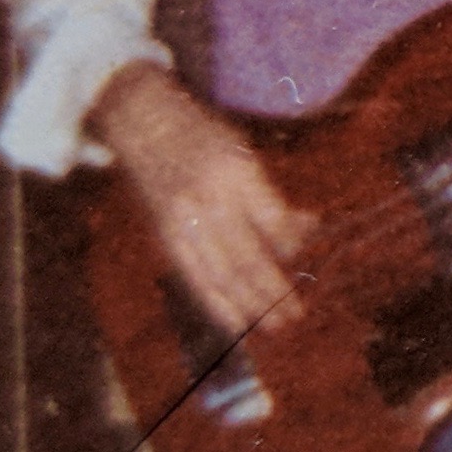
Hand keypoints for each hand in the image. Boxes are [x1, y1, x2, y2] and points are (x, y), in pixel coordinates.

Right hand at [92, 62, 308, 335]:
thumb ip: (272, 197)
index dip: (292, 243)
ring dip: (249, 304)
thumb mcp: (245, 153)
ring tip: (276, 326)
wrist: (142, 125)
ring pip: (218, 273)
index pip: (271, 219)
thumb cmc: (205, 137)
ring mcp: (181, 220)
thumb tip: (309, 229)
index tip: (307, 256)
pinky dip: (215, 302)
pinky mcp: (164, 235)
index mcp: (234, 172)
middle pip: (244, 254)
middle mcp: (206, 199)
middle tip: (298, 315)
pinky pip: (193, 275)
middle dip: (272, 289)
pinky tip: (235, 322)